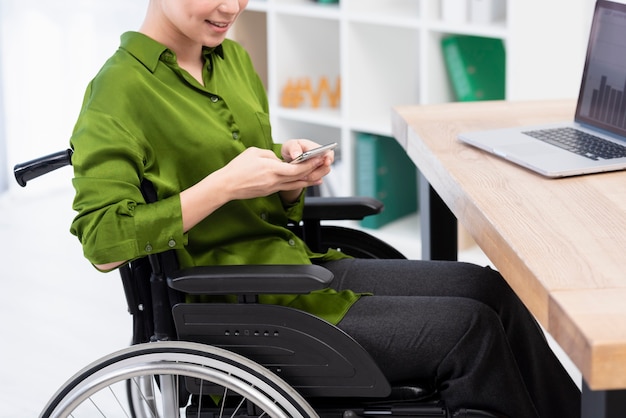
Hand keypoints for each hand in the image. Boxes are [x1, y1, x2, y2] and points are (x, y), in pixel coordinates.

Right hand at [180, 143, 332, 231]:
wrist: (226, 186)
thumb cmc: (237, 168)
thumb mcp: (255, 152)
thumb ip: (271, 155)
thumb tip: (280, 160)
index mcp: (272, 169)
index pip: (296, 169)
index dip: (310, 164)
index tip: (319, 159)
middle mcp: (275, 181)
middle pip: (300, 178)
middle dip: (314, 171)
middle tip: (326, 166)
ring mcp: (273, 188)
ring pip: (296, 185)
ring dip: (310, 180)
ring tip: (321, 175)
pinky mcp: (269, 191)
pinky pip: (288, 187)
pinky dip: (299, 184)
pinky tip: (306, 182)